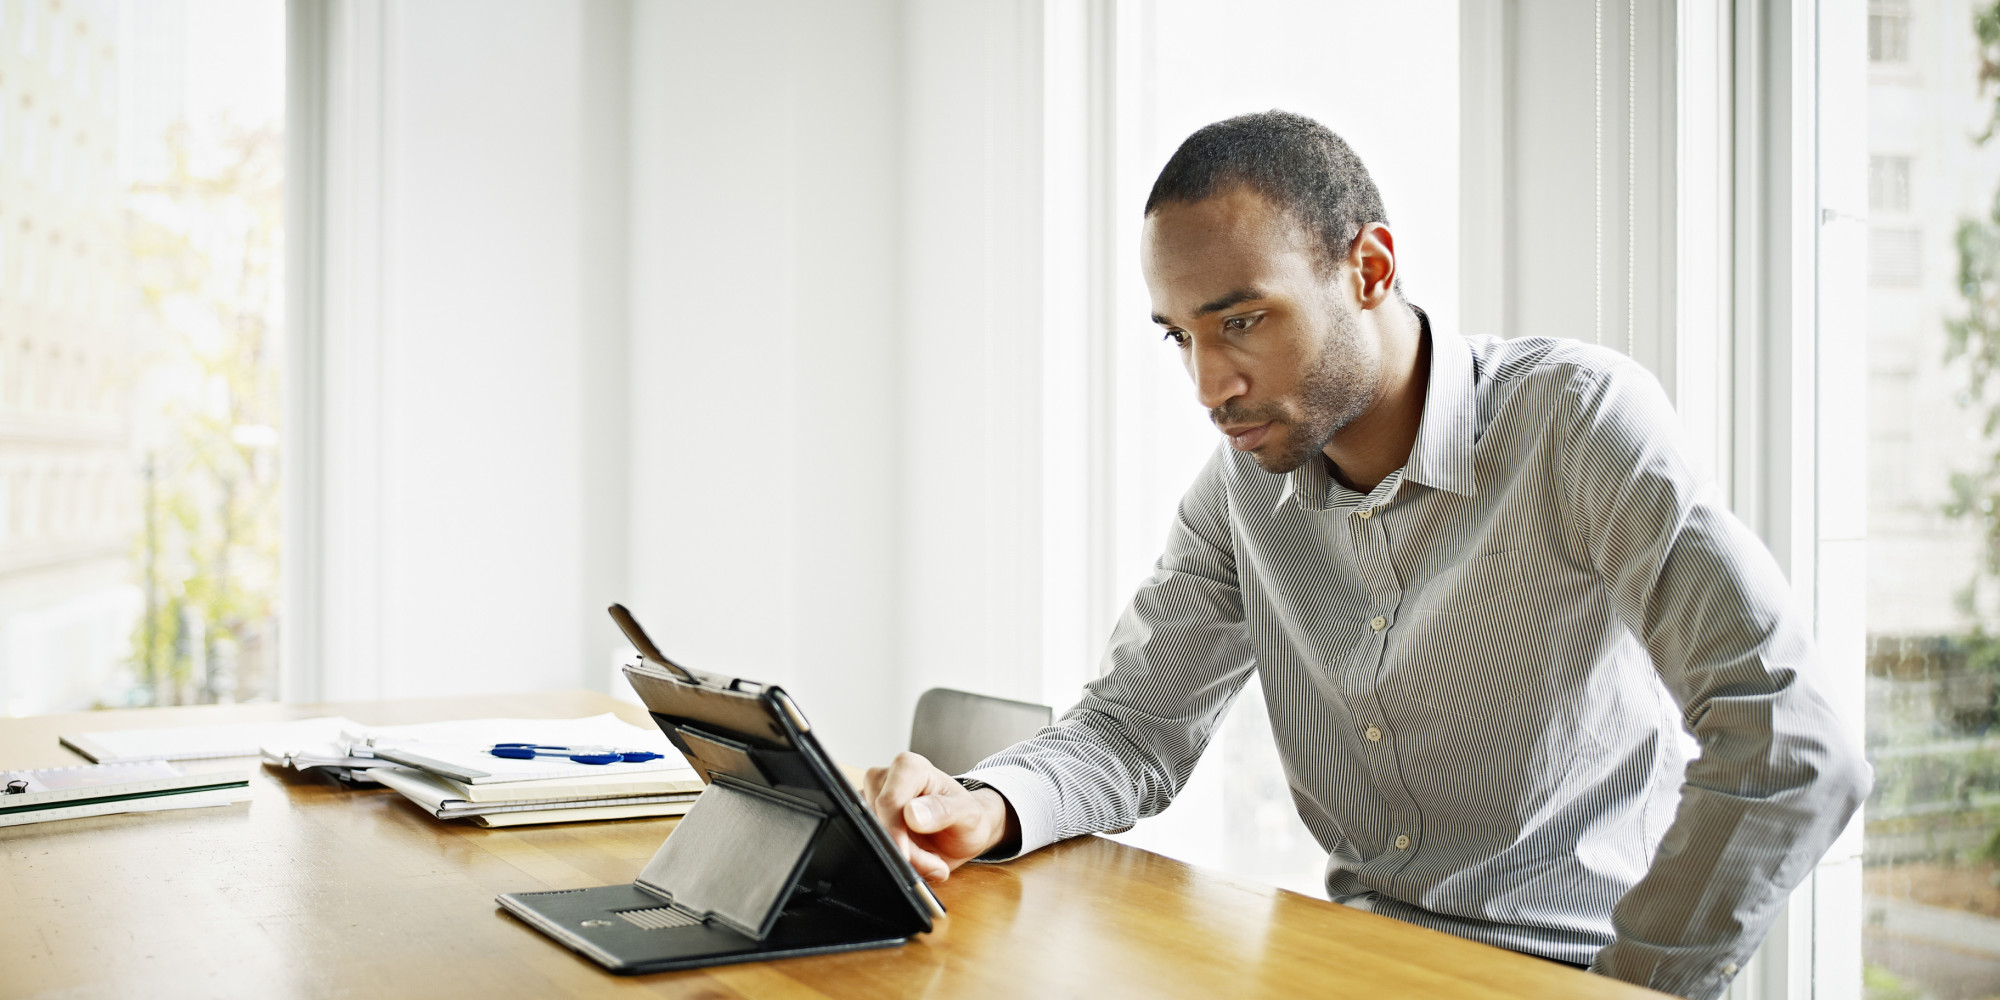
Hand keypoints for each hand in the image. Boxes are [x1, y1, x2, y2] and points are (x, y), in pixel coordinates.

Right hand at [863, 751, 1017, 881]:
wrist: (962, 831)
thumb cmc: (965, 816)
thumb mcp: (967, 814)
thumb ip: (943, 811)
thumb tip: (912, 814)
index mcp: (910, 767)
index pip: (889, 801)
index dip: (895, 832)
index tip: (907, 856)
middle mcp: (886, 778)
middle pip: (879, 823)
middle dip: (906, 851)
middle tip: (933, 862)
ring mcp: (872, 799)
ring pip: (874, 838)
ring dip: (903, 858)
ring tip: (929, 858)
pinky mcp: (868, 820)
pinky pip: (872, 846)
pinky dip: (895, 860)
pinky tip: (916, 859)